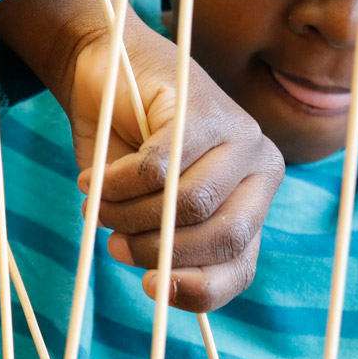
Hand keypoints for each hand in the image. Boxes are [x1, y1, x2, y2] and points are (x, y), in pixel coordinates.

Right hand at [0, 0, 282, 312]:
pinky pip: (158, 169)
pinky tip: (96, 177)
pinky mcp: (202, 109)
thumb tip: (164, 287)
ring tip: (99, 205)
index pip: (243, 263)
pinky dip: (117, 183)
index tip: (152, 290)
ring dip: (130, 216)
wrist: (111, 68)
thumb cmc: (131, 147)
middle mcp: (261, 165)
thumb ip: (170, 245)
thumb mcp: (154, 209)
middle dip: (159, 251)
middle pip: (222, 237)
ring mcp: (238, 133)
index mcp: (255, 200)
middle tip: (114, 242)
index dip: (200, 290)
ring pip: (188, 205)